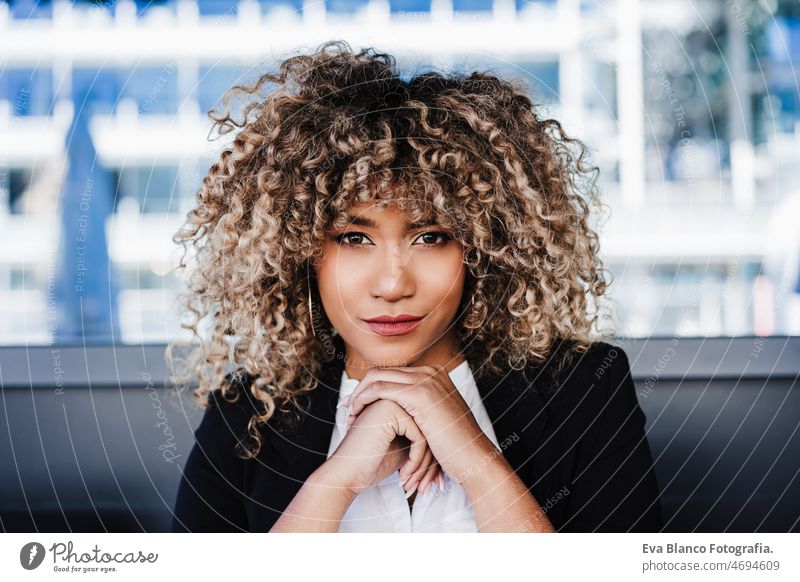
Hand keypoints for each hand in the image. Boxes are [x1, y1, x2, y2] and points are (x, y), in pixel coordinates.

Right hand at [325, 399, 443, 496]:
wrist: (346, 475)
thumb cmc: (371, 464)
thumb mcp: (403, 447)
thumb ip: (419, 434)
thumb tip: (444, 438)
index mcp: (396, 402)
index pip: (428, 426)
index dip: (431, 455)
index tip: (428, 480)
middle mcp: (394, 397)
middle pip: (430, 428)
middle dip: (431, 461)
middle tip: (426, 485)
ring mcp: (391, 400)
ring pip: (427, 432)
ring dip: (424, 465)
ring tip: (415, 485)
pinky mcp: (390, 410)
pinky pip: (419, 436)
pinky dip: (416, 461)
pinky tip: (405, 476)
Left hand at [342, 364, 495, 485]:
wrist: (474, 458)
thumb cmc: (456, 447)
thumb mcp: (439, 420)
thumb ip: (422, 409)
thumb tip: (403, 412)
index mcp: (435, 374)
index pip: (392, 373)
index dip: (371, 388)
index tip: (357, 405)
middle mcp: (431, 372)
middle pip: (382, 371)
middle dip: (360, 390)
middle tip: (347, 409)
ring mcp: (426, 380)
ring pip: (377, 377)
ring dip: (358, 396)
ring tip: (349, 416)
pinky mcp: (420, 394)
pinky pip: (379, 389)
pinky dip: (363, 401)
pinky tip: (357, 417)